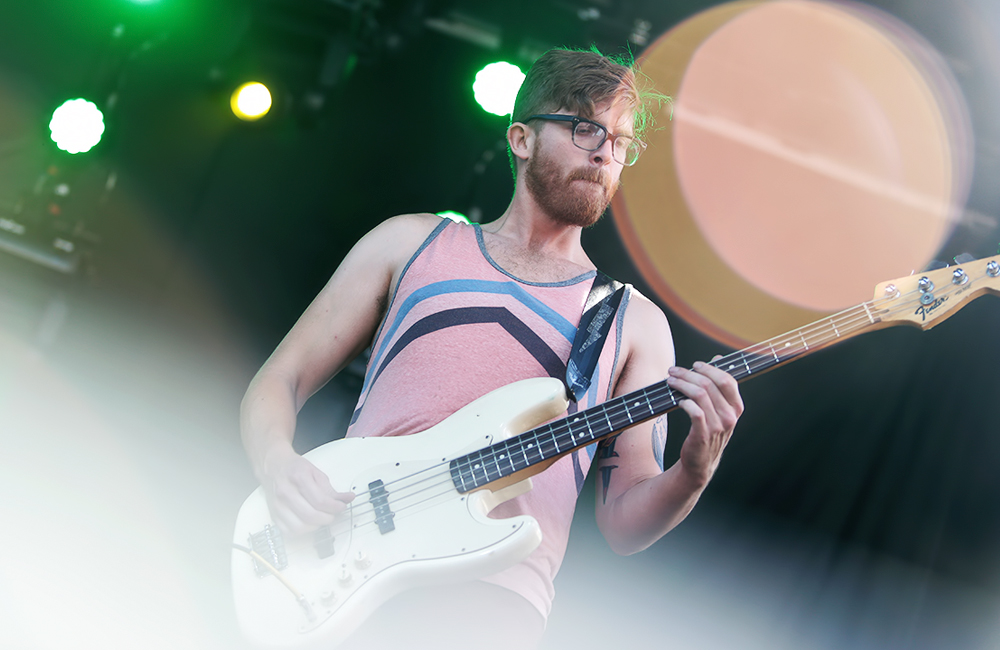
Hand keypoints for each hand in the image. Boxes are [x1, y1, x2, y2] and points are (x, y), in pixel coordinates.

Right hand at [259, 445, 354, 533]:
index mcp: (298, 477)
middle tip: (332, 514)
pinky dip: (302, 530)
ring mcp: (277, 505)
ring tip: (320, 518)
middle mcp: (285, 492)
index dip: (335, 507)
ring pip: (300, 526)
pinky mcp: (273, 515)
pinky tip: (308, 522)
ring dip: (315, 526)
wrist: (274, 466)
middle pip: (310, 515)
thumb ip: (332, 490)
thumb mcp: (316, 473)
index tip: (341, 507)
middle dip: (327, 518)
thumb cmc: (294, 469)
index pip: (320, 500)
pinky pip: (289, 531)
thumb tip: (348, 499)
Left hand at [666, 360, 743, 485]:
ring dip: (682, 384)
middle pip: (710, 384)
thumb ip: (718, 385)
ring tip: (670, 381)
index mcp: (736, 408)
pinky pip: (694, 411)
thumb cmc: (707, 431)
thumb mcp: (718, 410)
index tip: (695, 364)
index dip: (710, 369)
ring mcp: (718, 426)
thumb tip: (717, 358)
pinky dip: (684, 402)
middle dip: (689, 373)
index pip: (728, 380)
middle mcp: (730, 416)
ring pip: (699, 395)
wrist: (700, 463)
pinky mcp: (703, 434)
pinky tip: (677, 400)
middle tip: (674, 370)